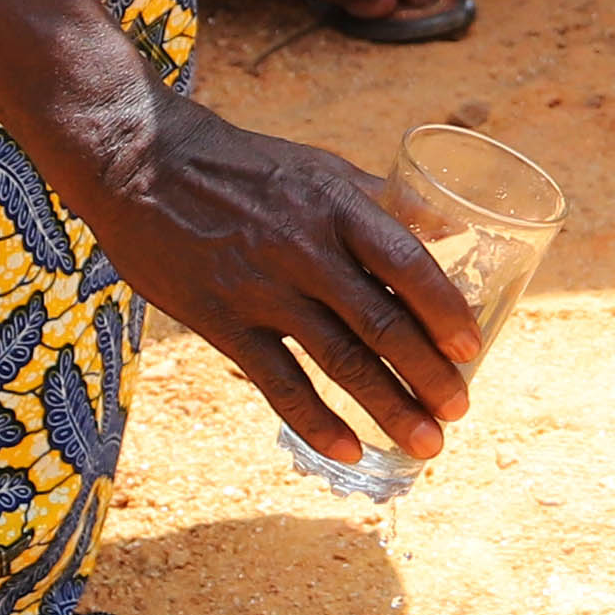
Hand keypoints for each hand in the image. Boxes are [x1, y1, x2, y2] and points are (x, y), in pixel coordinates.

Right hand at [62, 87, 482, 471]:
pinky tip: (350, 450)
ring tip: (426, 444)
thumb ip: (383, 201)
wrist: (142, 164)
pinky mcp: (221, 320)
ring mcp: (262, 288)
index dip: (444, 311)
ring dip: (388, 407)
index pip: (408, 263)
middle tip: (459, 411)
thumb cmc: (243, 166)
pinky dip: (317, 422)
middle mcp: (306, 249)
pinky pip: (278, 383)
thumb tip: (452, 226)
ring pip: (339, 360)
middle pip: (381, 322)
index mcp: (337, 207)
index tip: (472, 349)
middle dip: (427, 374)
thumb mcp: (320, 168)